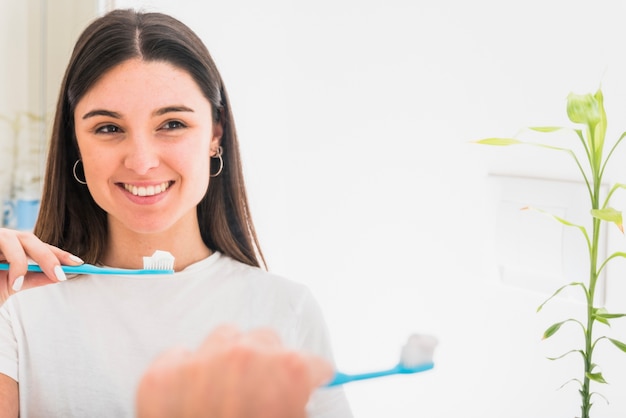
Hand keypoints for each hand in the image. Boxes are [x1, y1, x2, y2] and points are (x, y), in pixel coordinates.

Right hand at [0, 228, 82, 302]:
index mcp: (13, 247)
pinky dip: (12, 262)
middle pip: (30, 239)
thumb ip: (33, 278)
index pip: (40, 247)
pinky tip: (13, 281)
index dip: (59, 254)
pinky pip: (1, 244)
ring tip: (20, 284)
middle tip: (60, 276)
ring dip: (22, 262)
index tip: (79, 263)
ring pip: (16, 240)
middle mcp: (5, 240)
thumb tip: (59, 277)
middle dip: (48, 257)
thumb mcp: (12, 285)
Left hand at [136, 325, 332, 417]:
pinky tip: (191, 400)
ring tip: (223, 393)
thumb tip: (295, 400)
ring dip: (226, 361)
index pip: (311, 362)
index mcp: (288, 371)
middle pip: (264, 339)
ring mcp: (200, 364)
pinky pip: (179, 356)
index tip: (305, 384)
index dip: (309, 379)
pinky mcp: (161, 376)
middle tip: (259, 392)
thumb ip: (296, 407)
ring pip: (223, 338)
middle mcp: (244, 357)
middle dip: (265, 363)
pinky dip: (186, 376)